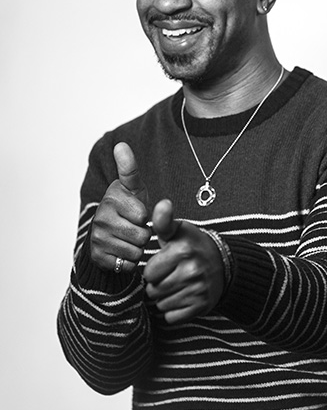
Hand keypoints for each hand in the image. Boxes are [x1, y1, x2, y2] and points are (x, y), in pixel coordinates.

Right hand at [90, 142, 150, 272]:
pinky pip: (126, 264)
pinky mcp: (98, 257)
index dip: (144, 216)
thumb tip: (121, 145)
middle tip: (134, 228)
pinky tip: (122, 251)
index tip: (136, 212)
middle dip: (143, 234)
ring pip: (135, 251)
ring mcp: (97, 238)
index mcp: (111, 198)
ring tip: (129, 239)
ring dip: (137, 248)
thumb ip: (129, 168)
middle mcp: (100, 217)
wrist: (110, 235)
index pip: (142, 214)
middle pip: (141, 235)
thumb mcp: (132, 188)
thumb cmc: (128, 208)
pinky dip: (129, 261)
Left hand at [143, 199, 224, 323]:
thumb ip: (164, 220)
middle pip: (153, 291)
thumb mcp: (178, 230)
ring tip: (177, 284)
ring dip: (165, 297)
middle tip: (170, 274)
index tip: (163, 263)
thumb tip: (163, 204)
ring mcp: (198, 290)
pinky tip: (183, 296)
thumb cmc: (193, 245)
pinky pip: (172, 317)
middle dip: (157, 284)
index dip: (153, 269)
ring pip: (161, 304)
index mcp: (183, 250)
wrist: (223, 263)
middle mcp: (192, 270)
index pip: (148, 273)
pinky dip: (174, 310)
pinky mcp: (201, 306)